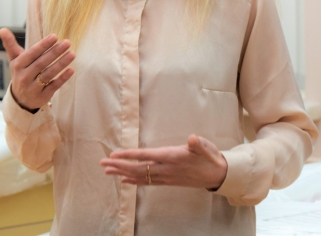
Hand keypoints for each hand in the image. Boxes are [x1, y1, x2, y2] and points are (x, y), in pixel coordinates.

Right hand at [0, 28, 75, 111]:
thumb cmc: (20, 73)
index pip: (31, 54)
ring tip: (72, 54)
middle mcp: (24, 77)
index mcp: (18, 65)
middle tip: (67, 42)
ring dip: (61, 64)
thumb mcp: (14, 60)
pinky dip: (62, 78)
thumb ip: (10, 44)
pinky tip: (71, 70)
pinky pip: (54, 86)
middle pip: (41, 63)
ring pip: (48, 74)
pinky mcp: (42, 96)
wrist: (20, 99)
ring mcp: (33, 88)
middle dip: (54, 52)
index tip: (55, 36)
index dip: (43, 45)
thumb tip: (2, 29)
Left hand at [99, 134, 227, 189]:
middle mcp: (166, 169)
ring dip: (122, 173)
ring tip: (107, 171)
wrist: (218, 176)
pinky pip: (147, 182)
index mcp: (172, 157)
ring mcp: (166, 177)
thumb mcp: (206, 147)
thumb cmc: (210, 157)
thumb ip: (198, 144)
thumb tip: (193, 139)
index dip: (129, 155)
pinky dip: (134, 181)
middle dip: (119, 165)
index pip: (145, 156)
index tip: (114, 154)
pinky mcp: (167, 181)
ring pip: (140, 176)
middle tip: (102, 163)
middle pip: (137, 168)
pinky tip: (124, 180)